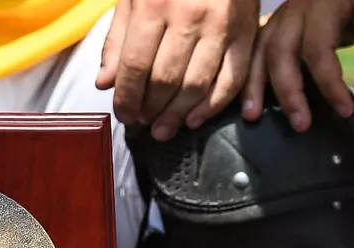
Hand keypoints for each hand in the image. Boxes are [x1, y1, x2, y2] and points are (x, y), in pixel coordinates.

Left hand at [97, 0, 261, 140]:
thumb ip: (118, 39)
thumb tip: (106, 83)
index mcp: (155, 3)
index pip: (136, 66)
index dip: (127, 99)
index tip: (124, 114)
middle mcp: (190, 15)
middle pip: (166, 81)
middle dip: (151, 111)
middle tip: (143, 123)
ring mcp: (222, 25)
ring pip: (197, 86)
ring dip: (178, 115)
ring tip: (164, 128)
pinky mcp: (247, 32)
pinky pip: (231, 80)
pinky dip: (212, 107)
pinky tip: (195, 119)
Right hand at [246, 0, 353, 131]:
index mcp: (327, 1)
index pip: (318, 49)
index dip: (330, 85)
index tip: (345, 111)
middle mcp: (299, 5)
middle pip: (280, 50)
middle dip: (288, 92)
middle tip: (301, 125)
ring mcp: (286, 13)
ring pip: (261, 49)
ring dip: (255, 85)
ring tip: (253, 116)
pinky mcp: (281, 23)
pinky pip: (257, 48)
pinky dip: (251, 74)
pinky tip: (250, 98)